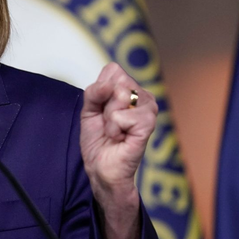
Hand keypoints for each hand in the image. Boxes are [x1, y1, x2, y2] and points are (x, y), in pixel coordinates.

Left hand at [81, 63, 156, 238]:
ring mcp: (149, 110)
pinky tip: (120, 138)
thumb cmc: (98, 140)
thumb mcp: (88, 110)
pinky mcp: (149, 125)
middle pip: (115, 80)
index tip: (100, 109)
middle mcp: (144, 97)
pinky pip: (122, 115)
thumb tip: (108, 85)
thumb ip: (94, 92)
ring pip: (120, 95)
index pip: (112, 70)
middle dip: (102, 103)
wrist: (101, 168)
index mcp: (131, 89)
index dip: (98, 89)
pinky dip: (114, 128)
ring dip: (109, 117)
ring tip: (115, 130)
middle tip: (108, 122)